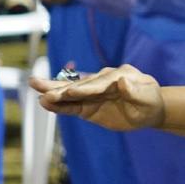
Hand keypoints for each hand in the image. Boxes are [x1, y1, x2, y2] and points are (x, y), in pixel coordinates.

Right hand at [30, 64, 164, 130]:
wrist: (150, 109)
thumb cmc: (150, 102)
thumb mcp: (147, 98)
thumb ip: (135, 91)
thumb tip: (122, 80)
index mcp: (119, 74)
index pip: (100, 83)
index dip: (86, 89)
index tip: (71, 92)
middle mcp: (103, 80)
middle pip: (80, 84)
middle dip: (61, 87)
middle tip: (39, 85)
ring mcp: (94, 92)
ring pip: (71, 92)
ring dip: (54, 91)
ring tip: (34, 86)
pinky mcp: (89, 105)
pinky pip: (72, 106)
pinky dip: (60, 106)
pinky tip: (45, 103)